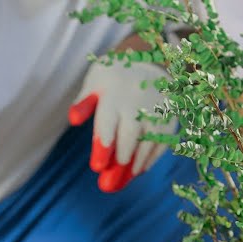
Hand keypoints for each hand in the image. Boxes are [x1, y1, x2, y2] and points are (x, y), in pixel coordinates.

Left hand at [68, 61, 173, 192]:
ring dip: (136, 164)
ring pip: (148, 142)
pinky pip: (163, 141)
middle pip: (130, 136)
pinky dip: (152, 157)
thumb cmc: (113, 76)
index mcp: (114, 95)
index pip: (108, 125)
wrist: (149, 58)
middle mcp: (138, 102)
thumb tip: (73, 119)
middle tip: (109, 182)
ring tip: (124, 179)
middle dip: (120, 160)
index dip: (103, 147)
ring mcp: (156, 109)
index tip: (97, 167)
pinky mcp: (169, 116)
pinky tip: (140, 169)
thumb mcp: (95, 81)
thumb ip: (84, 102)